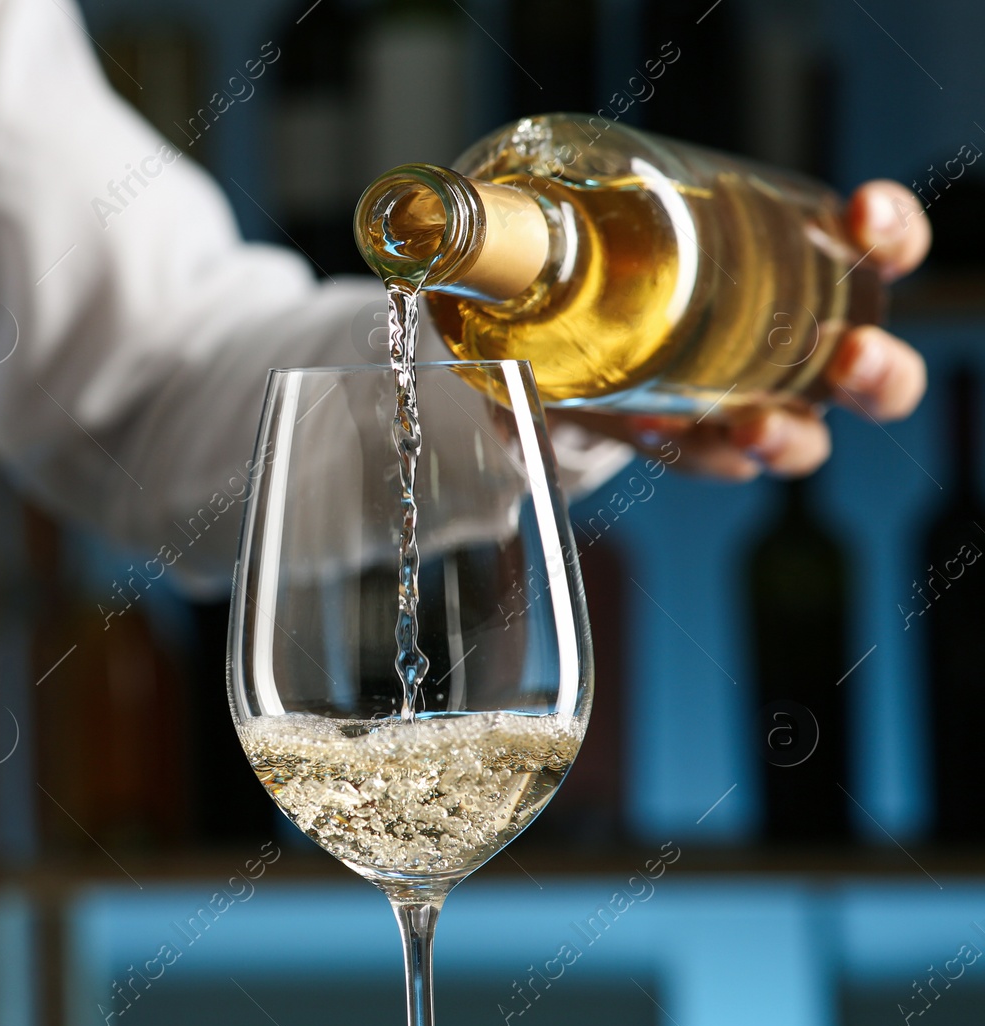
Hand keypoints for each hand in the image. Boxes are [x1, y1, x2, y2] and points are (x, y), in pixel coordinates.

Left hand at [556, 180, 930, 478]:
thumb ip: (547, 231)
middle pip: (874, 371)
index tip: (861, 218)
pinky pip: (715, 464)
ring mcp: (747, 407)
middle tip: (847, 356)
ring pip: (806, 439)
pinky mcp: (694, 451)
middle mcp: (789, 348)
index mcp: (792, 272)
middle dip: (876, 369)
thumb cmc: (600, 284)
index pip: (874, 249)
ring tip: (751, 427)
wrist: (558, 352)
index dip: (888, 232)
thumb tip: (479, 226)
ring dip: (790, 437)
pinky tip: (661, 430)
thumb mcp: (588, 244)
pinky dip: (697, 455)